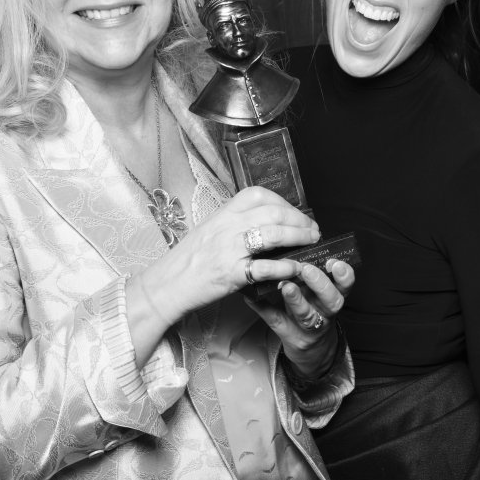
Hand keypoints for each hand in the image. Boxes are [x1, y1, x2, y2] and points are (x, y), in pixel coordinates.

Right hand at [125, 187, 320, 363]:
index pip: (259, 195)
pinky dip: (285, 267)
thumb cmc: (189, 259)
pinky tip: (296, 268)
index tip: (296, 214)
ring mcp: (228, 249)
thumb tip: (266, 219)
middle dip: (300, 220)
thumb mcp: (210, 229)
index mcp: (222, 213)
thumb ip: (235, 222)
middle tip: (313, 230)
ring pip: (273, 235)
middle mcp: (226, 226)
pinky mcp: (230, 274)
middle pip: (273, 213)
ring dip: (298, 237)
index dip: (284, 202)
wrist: (166, 284)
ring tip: (311, 243)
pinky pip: (264, 267)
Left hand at [247, 258, 353, 380]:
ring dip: (296, 299)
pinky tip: (251, 298)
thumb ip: (314, 273)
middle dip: (321, 284)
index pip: (344, 286)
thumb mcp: (320, 293)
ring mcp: (309, 327)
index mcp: (333, 297)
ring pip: (306, 315)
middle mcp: (325, 313)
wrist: (311, 348)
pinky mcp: (290, 336)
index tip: (335, 262)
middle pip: (331, 301)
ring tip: (286, 286)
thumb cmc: (315, 310)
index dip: (344, 275)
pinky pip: (276, 321)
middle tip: (307, 269)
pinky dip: (263, 309)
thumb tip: (296, 240)